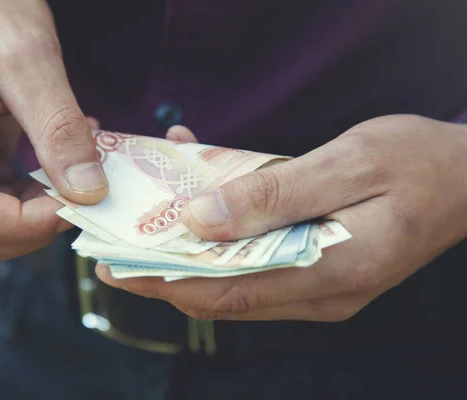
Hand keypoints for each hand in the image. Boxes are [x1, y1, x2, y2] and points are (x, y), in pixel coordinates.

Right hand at [0, 0, 106, 267]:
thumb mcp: (32, 59)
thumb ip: (58, 128)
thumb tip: (88, 193)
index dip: (20, 223)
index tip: (74, 202)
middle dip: (26, 231)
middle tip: (78, 197)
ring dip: (34, 221)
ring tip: (73, 178)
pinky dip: (35, 204)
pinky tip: (62, 171)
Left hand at [97, 116, 466, 320]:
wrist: (465, 177)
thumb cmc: (417, 163)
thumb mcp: (348, 164)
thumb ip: (275, 195)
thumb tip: (203, 221)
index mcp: (331, 272)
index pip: (227, 294)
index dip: (167, 282)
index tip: (118, 266)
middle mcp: (321, 292)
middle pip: (224, 293)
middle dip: (167, 273)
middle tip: (117, 249)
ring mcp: (320, 285)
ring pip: (236, 280)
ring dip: (191, 254)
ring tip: (149, 226)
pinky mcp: (317, 269)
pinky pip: (257, 262)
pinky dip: (223, 240)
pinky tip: (203, 207)